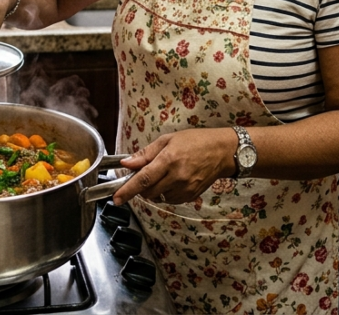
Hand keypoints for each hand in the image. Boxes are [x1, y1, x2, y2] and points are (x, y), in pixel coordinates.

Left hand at [111, 128, 236, 205]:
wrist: (222, 151)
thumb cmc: (196, 141)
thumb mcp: (168, 140)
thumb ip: (145, 154)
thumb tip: (127, 163)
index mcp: (169, 160)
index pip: (144, 179)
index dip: (128, 190)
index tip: (116, 198)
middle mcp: (177, 177)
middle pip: (149, 191)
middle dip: (142, 186)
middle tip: (146, 173)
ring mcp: (185, 189)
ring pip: (159, 197)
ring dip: (154, 190)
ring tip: (164, 174)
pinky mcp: (191, 196)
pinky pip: (170, 199)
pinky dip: (166, 193)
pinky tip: (173, 180)